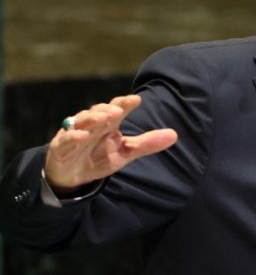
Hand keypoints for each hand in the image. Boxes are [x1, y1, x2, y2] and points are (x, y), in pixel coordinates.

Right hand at [44, 94, 177, 194]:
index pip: (117, 109)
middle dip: (108, 109)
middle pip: (99, 112)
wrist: (73, 175)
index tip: (136, 99)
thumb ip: (147, 144)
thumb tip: (174, 135)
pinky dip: (74, 136)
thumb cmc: (99, 157)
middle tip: (118, 109)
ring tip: (105, 117)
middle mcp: (91, 125)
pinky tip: (83, 135)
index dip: (125, 103)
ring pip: (82, 121)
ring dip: (93, 118)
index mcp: (108, 125)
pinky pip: (67, 139)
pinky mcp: (61, 146)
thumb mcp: (125, 153)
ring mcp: (75, 133)